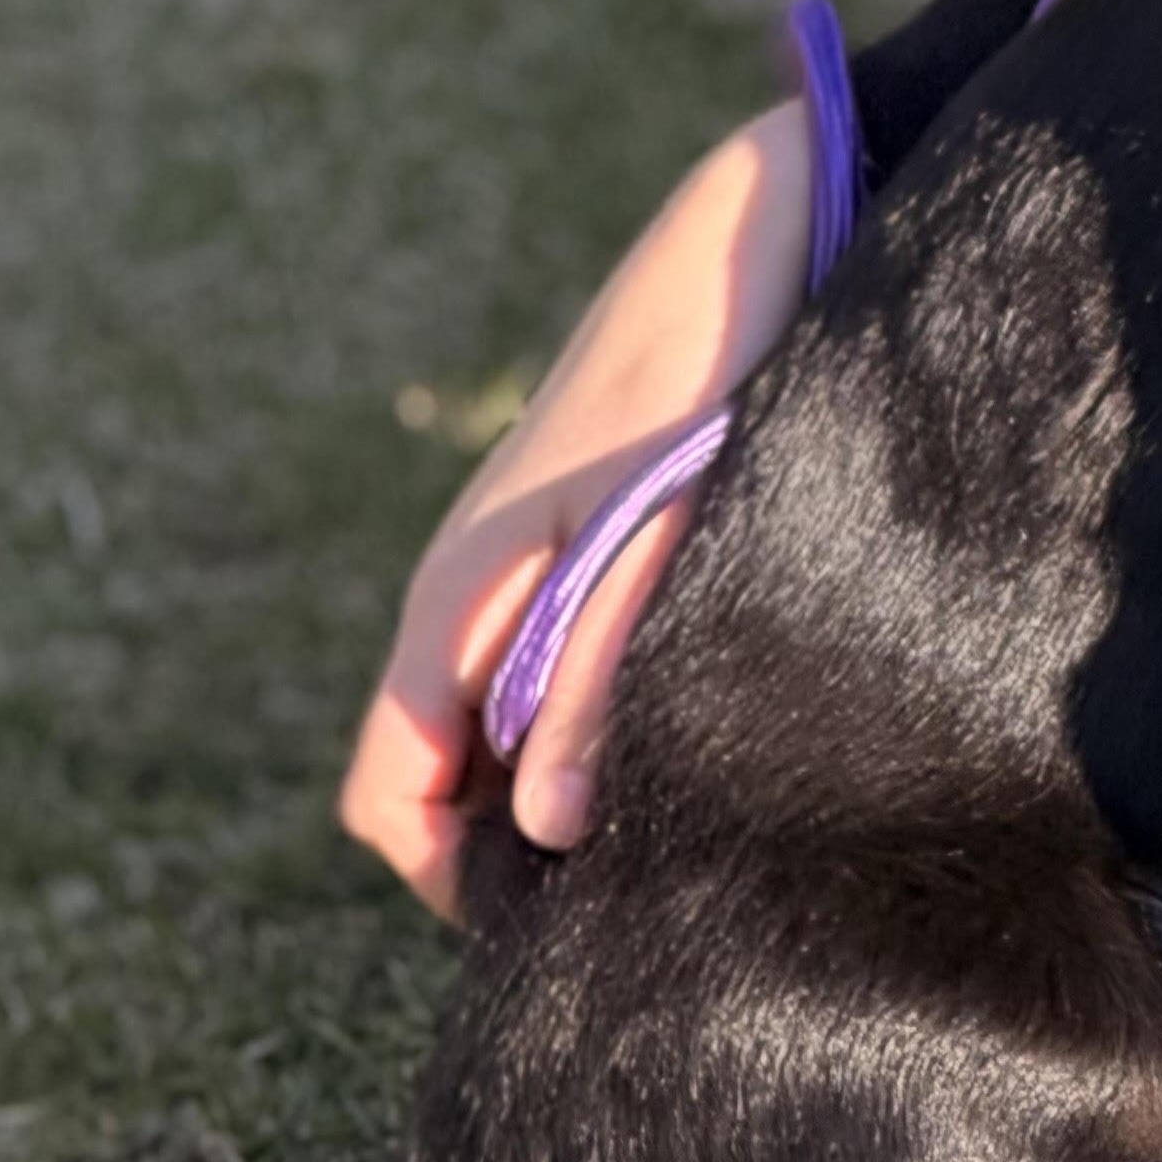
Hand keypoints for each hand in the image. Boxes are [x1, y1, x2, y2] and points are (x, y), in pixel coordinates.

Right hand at [337, 104, 816, 917]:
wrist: (769, 230)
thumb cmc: (712, 372)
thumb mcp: (666, 535)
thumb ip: (604, 673)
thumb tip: (551, 829)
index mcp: (461, 602)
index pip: (393, 799)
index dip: (458, 887)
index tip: (567, 931)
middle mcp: (485, 602)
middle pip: (458, 787)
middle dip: (532, 858)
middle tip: (665, 895)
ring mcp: (544, 579)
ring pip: (526, 737)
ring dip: (592, 796)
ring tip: (712, 829)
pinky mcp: (614, 554)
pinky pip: (586, 679)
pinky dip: (631, 729)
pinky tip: (736, 740)